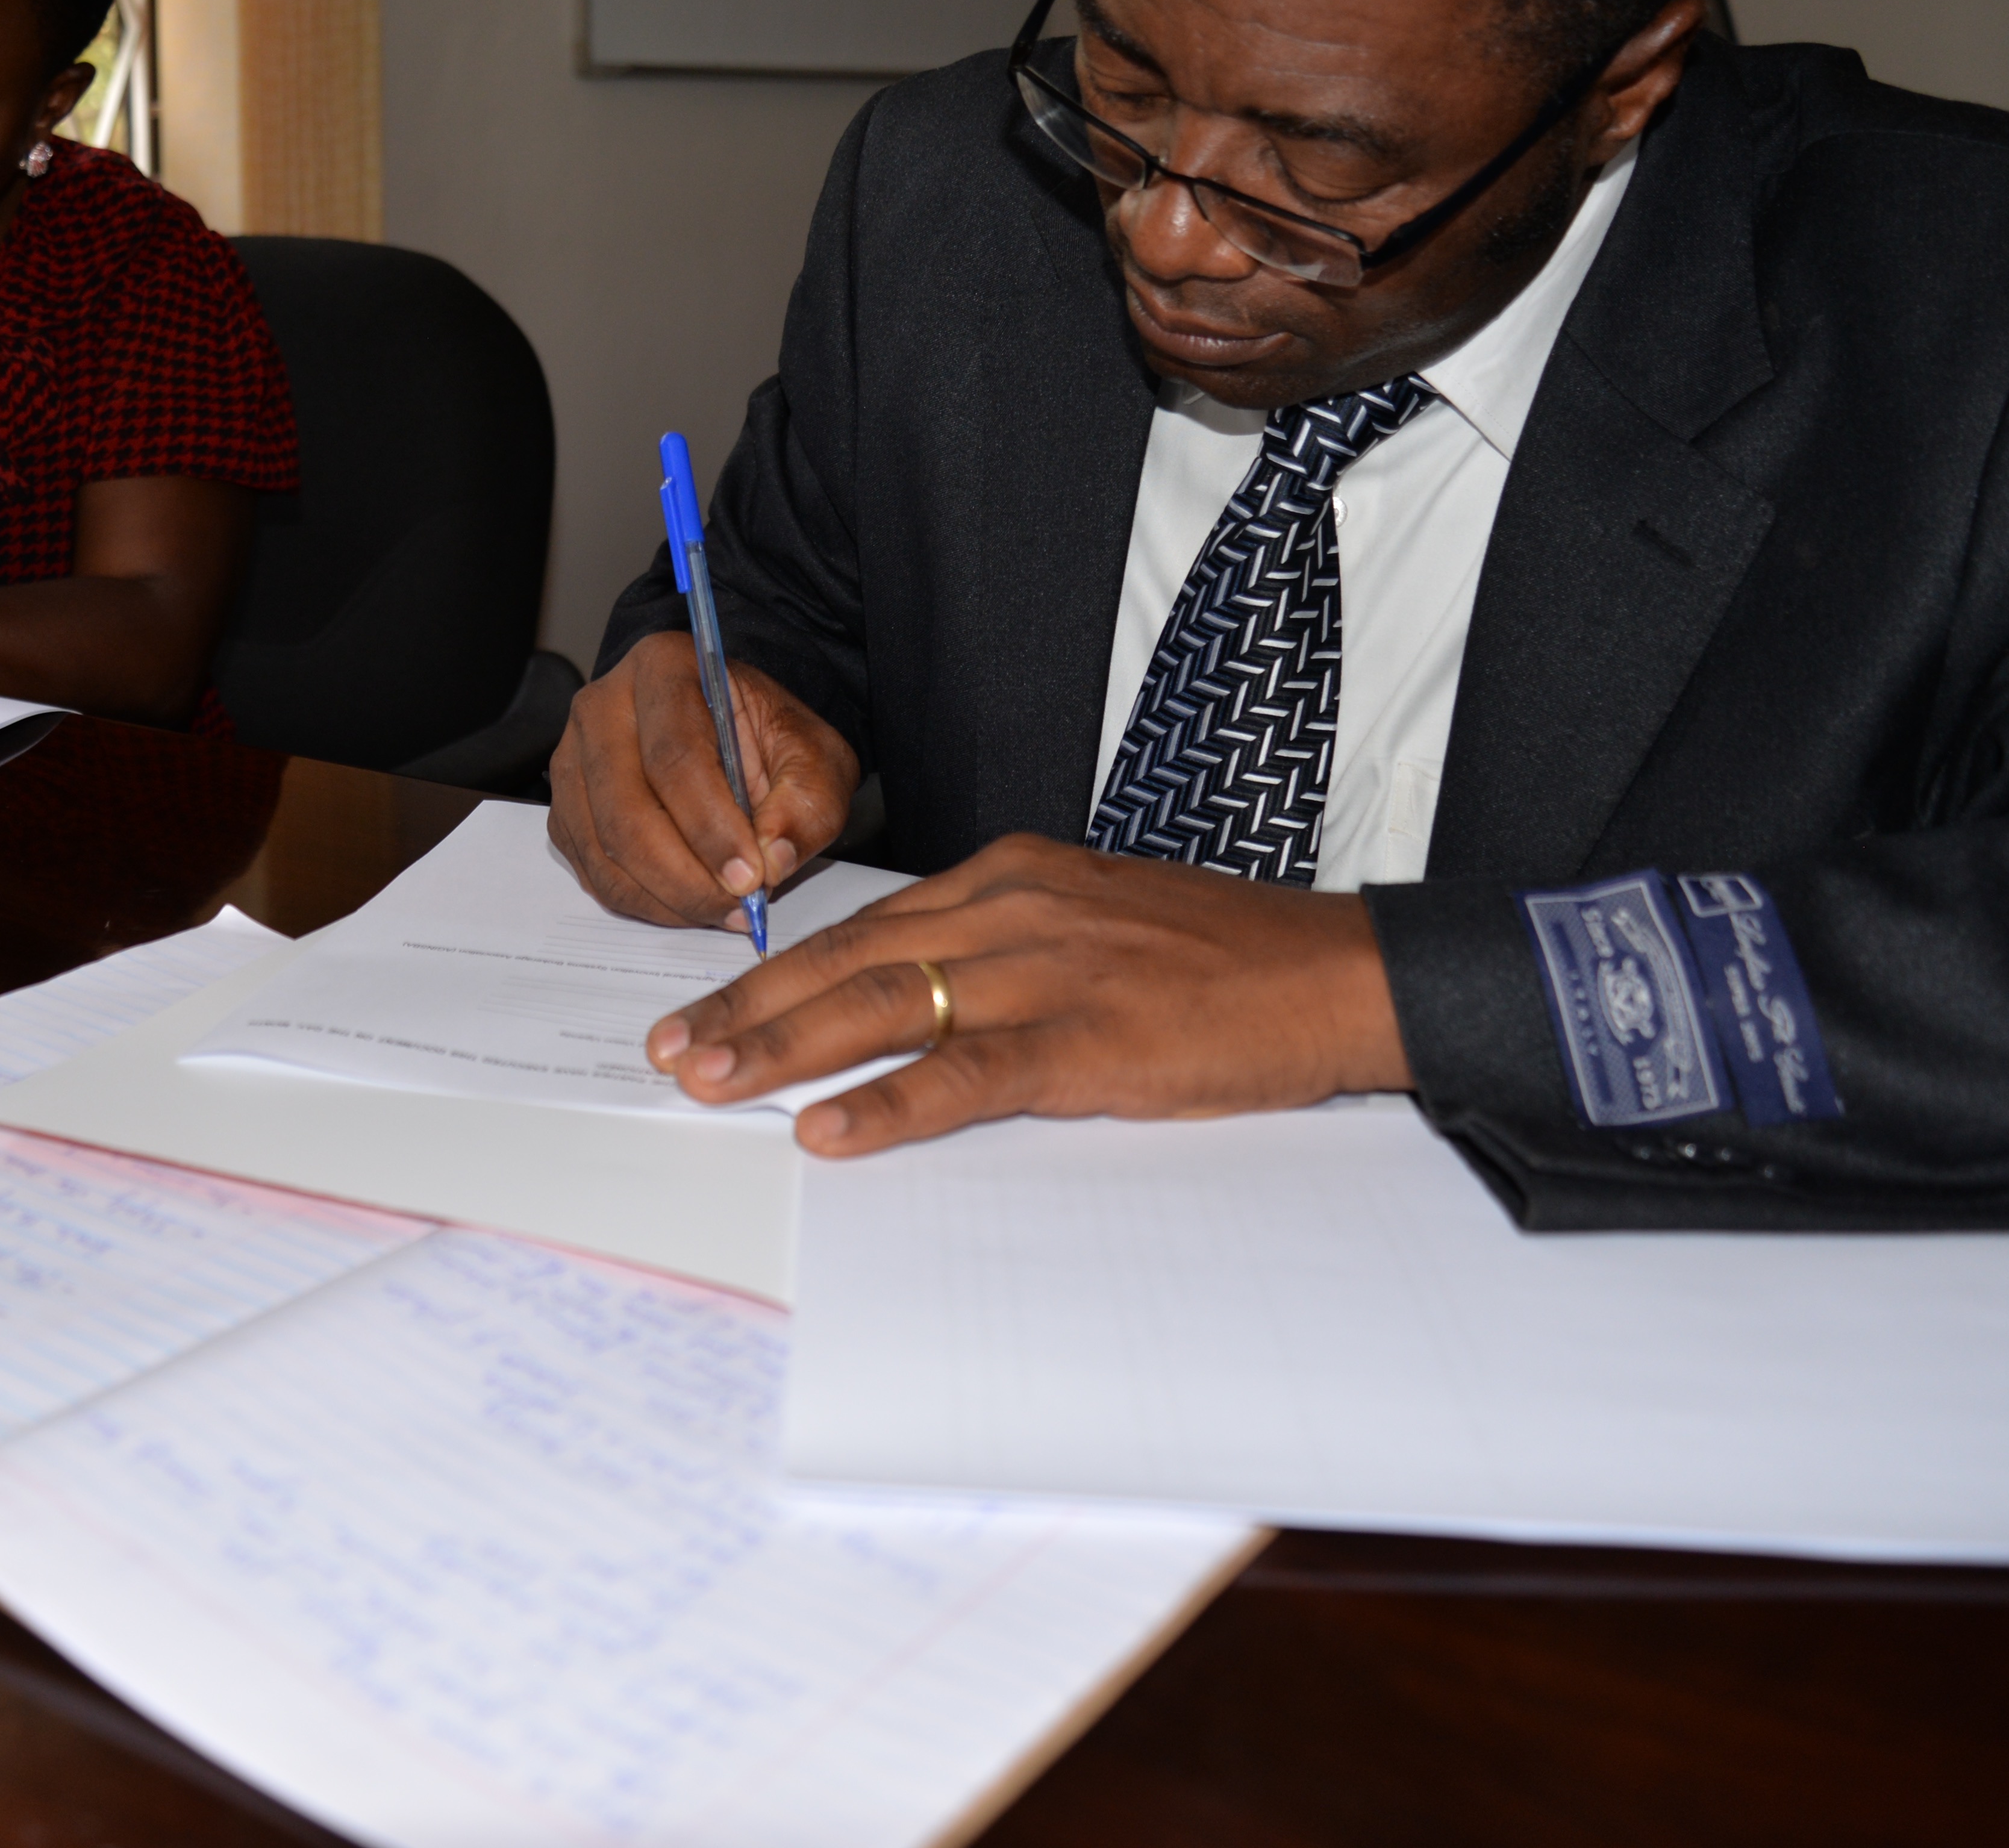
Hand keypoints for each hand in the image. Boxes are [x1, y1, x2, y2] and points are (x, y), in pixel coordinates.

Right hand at [548, 633, 860, 930]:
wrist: (731, 734)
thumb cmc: (768, 739)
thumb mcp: (816, 758)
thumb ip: (807, 802)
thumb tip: (773, 859)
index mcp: (663, 668)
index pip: (675, 756)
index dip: (711, 826)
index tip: (751, 877)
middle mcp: (602, 707)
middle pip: (626, 809)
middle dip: (685, 876)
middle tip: (738, 908)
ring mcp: (573, 758)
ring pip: (603, 848)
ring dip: (665, 897)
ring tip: (722, 911)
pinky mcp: (566, 807)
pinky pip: (591, 870)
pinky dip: (641, 901)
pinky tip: (689, 903)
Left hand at [643, 834, 1411, 1154]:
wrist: (1339, 971)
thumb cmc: (1224, 961)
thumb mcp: (1096, 926)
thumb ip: (1006, 949)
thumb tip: (917, 995)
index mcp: (1014, 878)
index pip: (863, 925)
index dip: (774, 972)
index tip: (704, 1008)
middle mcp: (1015, 910)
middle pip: (849, 958)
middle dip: (747, 1009)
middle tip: (669, 1052)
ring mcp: (1050, 971)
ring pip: (886, 1005)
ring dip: (785, 1048)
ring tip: (711, 1083)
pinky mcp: (1091, 1041)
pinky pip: (968, 1074)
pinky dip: (891, 1102)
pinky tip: (829, 1130)